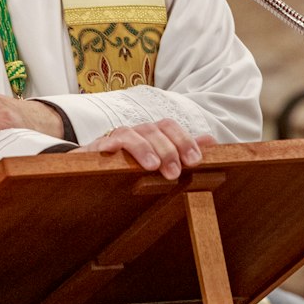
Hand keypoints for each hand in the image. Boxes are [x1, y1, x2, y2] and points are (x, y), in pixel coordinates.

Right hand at [77, 119, 215, 179]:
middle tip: (175, 172)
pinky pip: (104, 141)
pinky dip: (111, 145)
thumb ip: (182, 151)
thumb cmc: (131, 169)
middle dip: (168, 149)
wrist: (93, 177)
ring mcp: (115, 139)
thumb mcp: (160, 162)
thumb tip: (210, 141)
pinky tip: (115, 153)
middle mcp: (136, 132)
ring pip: (131, 133)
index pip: (170, 126)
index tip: (195, 160)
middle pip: (154, 129)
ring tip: (153, 167)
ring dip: (144, 148)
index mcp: (152, 135)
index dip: (184, 140)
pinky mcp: (96, 148)